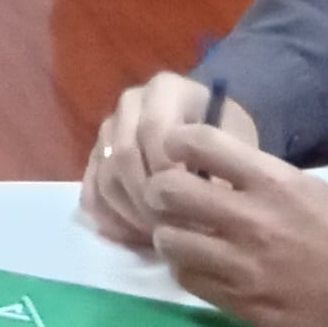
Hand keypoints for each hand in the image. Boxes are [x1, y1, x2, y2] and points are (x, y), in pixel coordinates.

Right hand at [77, 74, 265, 246]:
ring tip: (160, 237)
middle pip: (123, 154)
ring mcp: (109, 130)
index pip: (154, 129)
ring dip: (130, 212)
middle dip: (147, 198)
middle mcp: (131, 103)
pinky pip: (91, 191)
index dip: (168, 172)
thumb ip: (220, 168)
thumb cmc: (229, 141)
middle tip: (174, 229)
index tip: (193, 206)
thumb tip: (203, 207)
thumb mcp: (236, 145)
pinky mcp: (95, 158)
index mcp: (166, 89)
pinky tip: (134, 237)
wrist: (213, 139)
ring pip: (106, 176)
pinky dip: (109, 218)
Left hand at [132, 121, 327, 326]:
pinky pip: (190, 282)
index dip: (177, 143)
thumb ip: (265, 182)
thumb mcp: (315, 192)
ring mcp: (245, 266)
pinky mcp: (245, 306)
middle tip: (168, 200)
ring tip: (184, 239)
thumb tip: (219, 174)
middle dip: (159, 192)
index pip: (201, 143)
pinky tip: (202, 270)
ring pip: (169, 241)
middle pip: (168, 191)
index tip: (176, 151)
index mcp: (276, 182)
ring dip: (170, 237)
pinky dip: (188, 272)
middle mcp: (254, 219)